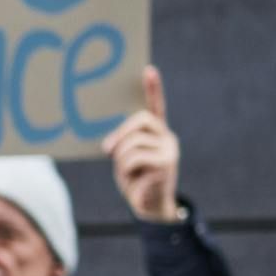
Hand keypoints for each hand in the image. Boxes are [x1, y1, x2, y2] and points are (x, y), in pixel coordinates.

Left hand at [103, 66, 182, 223]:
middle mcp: (166, 137)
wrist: (150, 206)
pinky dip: (126, 170)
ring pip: (132, 142)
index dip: (153, 88)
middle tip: (106, 150)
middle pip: (140, 119)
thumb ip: (122, 144)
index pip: (156, 105)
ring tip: (127, 173)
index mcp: (156, 132)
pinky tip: (134, 180)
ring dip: (120, 159)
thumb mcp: (126, 158)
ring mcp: (168, 149)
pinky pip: (134, 158)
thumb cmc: (135, 179)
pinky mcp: (165, 163)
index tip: (147, 70)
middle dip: (120, 134)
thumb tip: (108, 143)